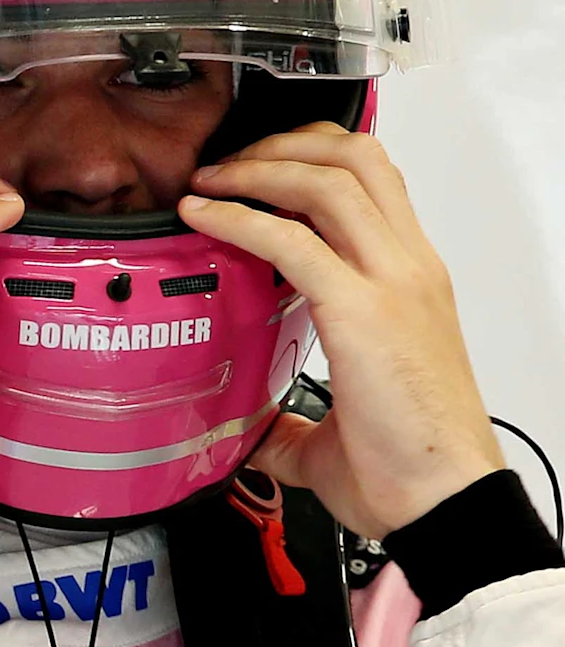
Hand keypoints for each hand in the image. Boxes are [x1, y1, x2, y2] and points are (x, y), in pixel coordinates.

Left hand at [179, 122, 501, 536]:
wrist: (445, 502)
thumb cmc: (410, 468)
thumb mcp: (338, 430)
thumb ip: (294, 424)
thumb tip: (252, 434)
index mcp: (412, 282)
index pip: (374, 182)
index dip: (312, 157)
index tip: (256, 170)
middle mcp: (409, 270)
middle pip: (355, 158)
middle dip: (281, 145)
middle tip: (226, 165)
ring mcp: (392, 285)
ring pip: (330, 180)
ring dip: (257, 168)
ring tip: (209, 182)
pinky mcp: (363, 312)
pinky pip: (292, 240)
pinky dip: (239, 218)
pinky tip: (202, 218)